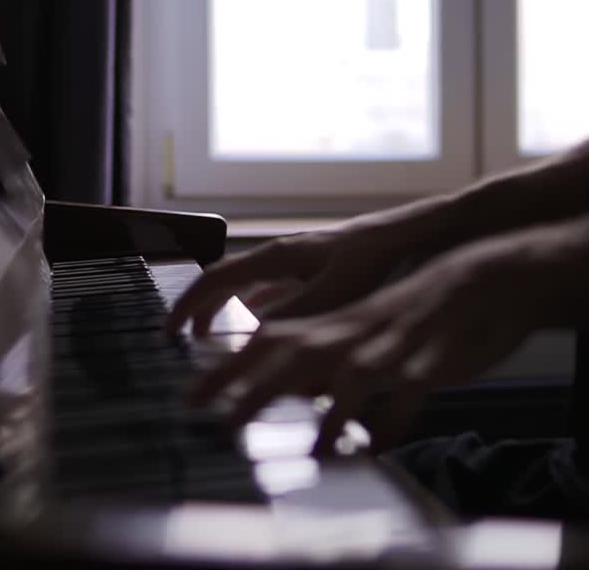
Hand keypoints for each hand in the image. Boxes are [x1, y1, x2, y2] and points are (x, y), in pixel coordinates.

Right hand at [164, 218, 420, 338]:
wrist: (419, 231)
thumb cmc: (380, 257)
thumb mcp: (335, 296)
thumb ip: (296, 326)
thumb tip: (260, 357)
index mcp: (278, 256)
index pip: (216, 279)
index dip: (188, 306)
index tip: (169, 331)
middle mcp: (285, 254)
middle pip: (228, 281)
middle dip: (203, 309)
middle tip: (187, 339)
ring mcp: (304, 259)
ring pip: (253, 286)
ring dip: (233, 310)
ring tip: (220, 335)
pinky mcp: (324, 267)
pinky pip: (280, 289)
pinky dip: (266, 310)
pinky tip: (271, 325)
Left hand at [186, 237, 547, 453]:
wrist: (482, 277)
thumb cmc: (418, 310)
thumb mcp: (363, 329)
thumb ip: (323, 354)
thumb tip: (285, 383)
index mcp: (335, 325)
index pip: (267, 341)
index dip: (228, 370)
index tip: (192, 402)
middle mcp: (355, 331)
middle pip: (295, 354)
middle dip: (256, 390)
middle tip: (220, 425)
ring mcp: (395, 343)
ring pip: (353, 373)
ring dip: (330, 412)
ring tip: (311, 455)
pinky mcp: (435, 358)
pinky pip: (410, 391)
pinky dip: (393, 421)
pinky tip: (378, 449)